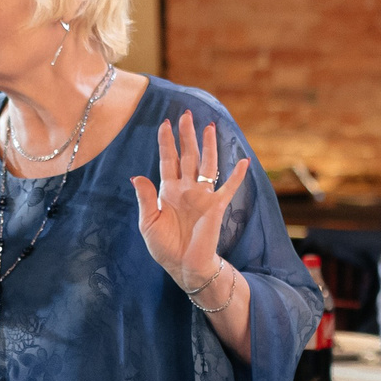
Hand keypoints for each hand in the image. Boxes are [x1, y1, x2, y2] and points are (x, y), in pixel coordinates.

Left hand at [129, 111, 250, 286]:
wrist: (183, 266)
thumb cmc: (164, 247)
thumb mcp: (148, 222)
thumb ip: (145, 198)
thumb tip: (136, 176)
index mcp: (168, 191)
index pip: (167, 160)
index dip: (166, 142)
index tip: (164, 123)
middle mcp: (186, 189)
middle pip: (188, 155)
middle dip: (187, 135)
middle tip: (186, 114)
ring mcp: (203, 196)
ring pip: (206, 164)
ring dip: (208, 145)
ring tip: (209, 126)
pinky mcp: (217, 206)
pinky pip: (229, 187)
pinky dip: (237, 175)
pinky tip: (244, 161)